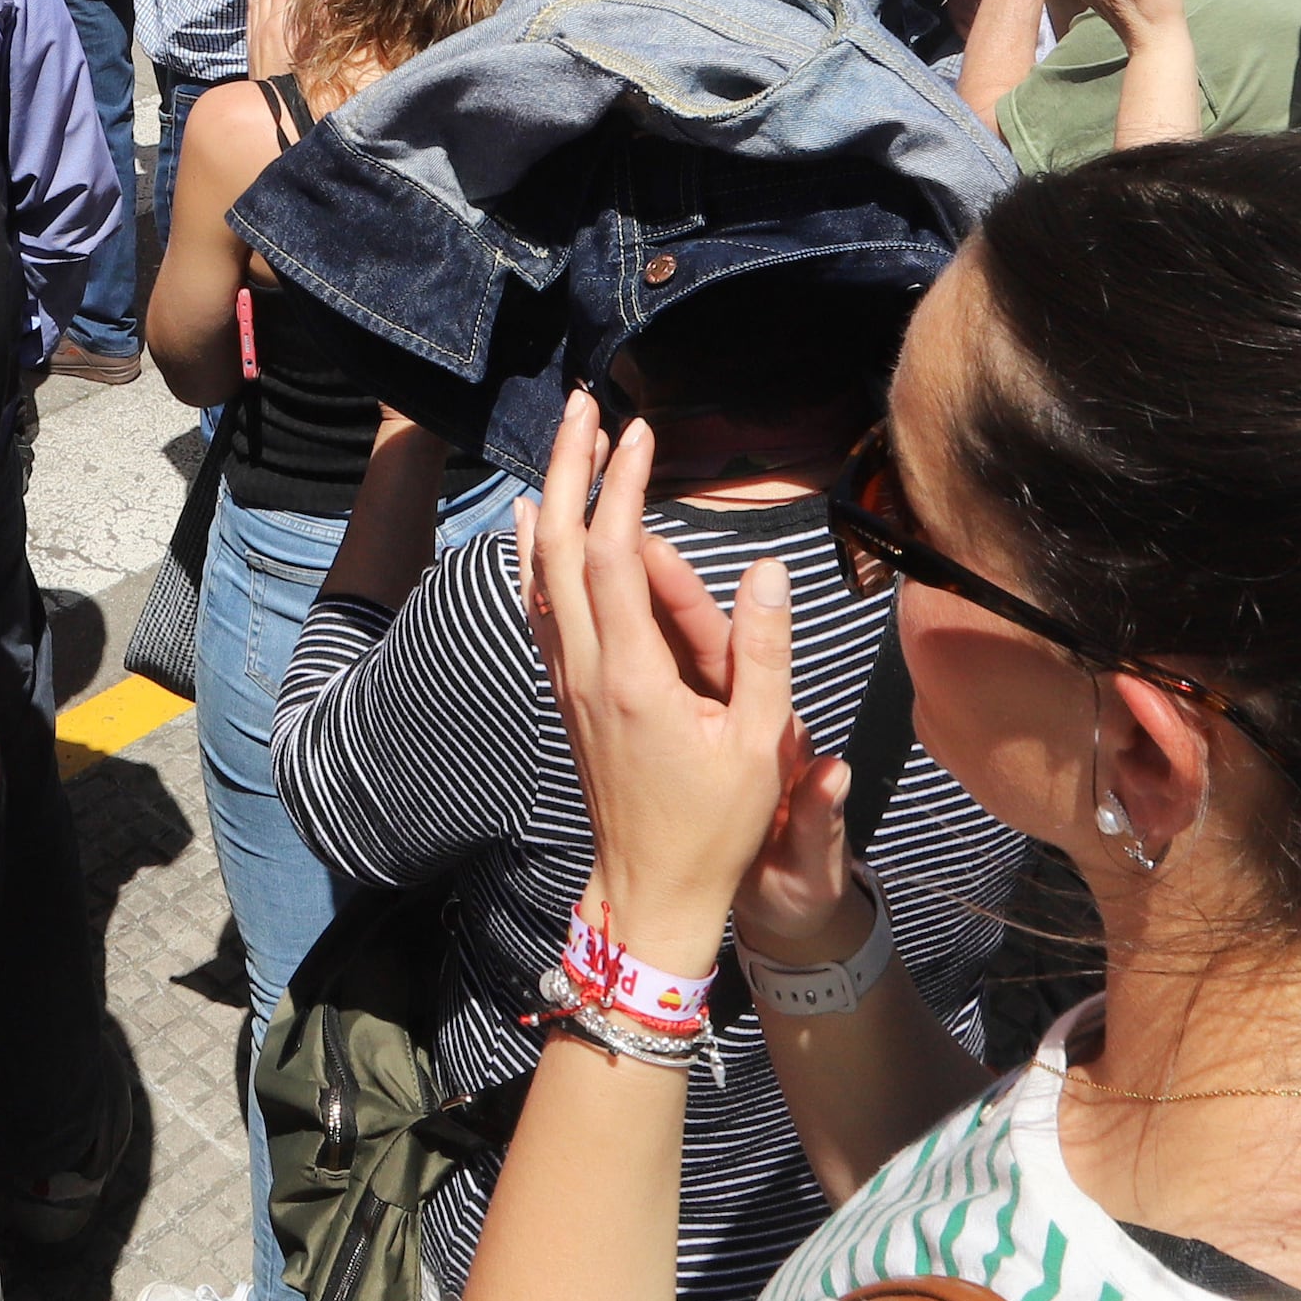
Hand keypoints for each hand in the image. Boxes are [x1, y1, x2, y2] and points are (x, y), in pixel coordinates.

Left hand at [242, 0, 313, 82]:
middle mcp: (265, 27)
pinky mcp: (251, 47)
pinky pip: (250, 17)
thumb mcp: (311, 48)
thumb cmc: (299, 80)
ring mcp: (256, 37)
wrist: (277, 107)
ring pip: (255, 1)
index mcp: (280, 24)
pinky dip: (250, 1)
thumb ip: (313, 20)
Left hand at [516, 394, 799, 971]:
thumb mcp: (760, 743)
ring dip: (549, 500)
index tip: (640, 432)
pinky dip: (533, 553)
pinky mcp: (567, 694)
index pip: (613, 557)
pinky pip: (539, 607)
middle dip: (568, 469)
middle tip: (584, 406)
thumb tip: (769, 568)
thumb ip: (763, 651)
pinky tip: (531, 525)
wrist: (651, 893)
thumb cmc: (715, 827)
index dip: (622, 486)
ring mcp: (568, 682)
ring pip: (539, 574)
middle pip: (558, 547)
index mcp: (634, 676)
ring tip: (562, 442)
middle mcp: (586, 670)